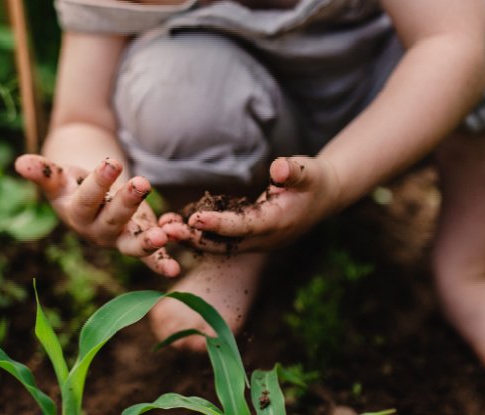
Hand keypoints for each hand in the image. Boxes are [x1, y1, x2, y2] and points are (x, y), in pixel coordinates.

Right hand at [15, 154, 180, 276]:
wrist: (86, 200)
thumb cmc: (70, 186)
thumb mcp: (58, 177)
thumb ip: (43, 172)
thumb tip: (20, 163)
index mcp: (76, 213)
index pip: (87, 198)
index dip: (99, 182)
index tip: (112, 161)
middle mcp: (97, 231)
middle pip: (112, 220)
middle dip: (128, 203)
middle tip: (142, 183)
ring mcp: (119, 240)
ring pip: (133, 245)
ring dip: (150, 242)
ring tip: (168, 234)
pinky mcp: (138, 243)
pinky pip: (152, 257)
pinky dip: (166, 259)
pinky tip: (180, 249)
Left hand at [161, 156, 340, 253]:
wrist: (323, 197)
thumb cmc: (314, 180)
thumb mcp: (309, 171)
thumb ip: (293, 171)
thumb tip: (279, 168)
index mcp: (277, 223)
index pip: (244, 226)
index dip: (219, 224)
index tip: (195, 218)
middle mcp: (263, 238)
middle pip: (224, 243)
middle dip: (194, 237)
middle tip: (165, 229)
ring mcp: (254, 241)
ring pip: (218, 244)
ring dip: (190, 238)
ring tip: (161, 227)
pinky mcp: (247, 237)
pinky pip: (218, 239)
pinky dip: (197, 233)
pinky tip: (172, 224)